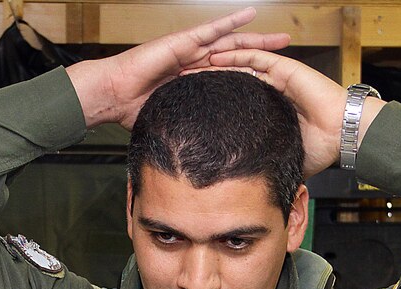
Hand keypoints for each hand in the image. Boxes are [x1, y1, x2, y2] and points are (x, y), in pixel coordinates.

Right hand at [66, 7, 291, 128]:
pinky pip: (210, 30)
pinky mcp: (182, 42)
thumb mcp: (171, 122)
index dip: (252, 76)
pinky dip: (231, 22)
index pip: (229, 76)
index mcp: (195, 80)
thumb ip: (188, 131)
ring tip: (280, 38)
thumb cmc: (133, 111)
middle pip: (237, 56)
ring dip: (256, 39)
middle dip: (263, 54)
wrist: (113, 96)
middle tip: (288, 53)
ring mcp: (189, 50)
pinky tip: (251, 16)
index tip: (275, 82)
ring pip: (230, 42)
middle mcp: (195, 62)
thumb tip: (200, 159)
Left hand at [197, 49, 385, 177]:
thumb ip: (266, 170)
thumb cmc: (321, 147)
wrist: (344, 134)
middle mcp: (269, 88)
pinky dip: (235, 55)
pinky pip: (256, 58)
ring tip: (189, 66)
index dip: (209, 100)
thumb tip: (251, 196)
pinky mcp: (285, 68)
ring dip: (214, 63)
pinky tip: (215, 57)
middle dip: (205, 78)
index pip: (231, 99)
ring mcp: (277, 76)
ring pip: (239, 64)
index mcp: (266, 106)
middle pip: (230, 78)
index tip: (186, 106)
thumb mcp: (283, 160)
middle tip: (179, 81)